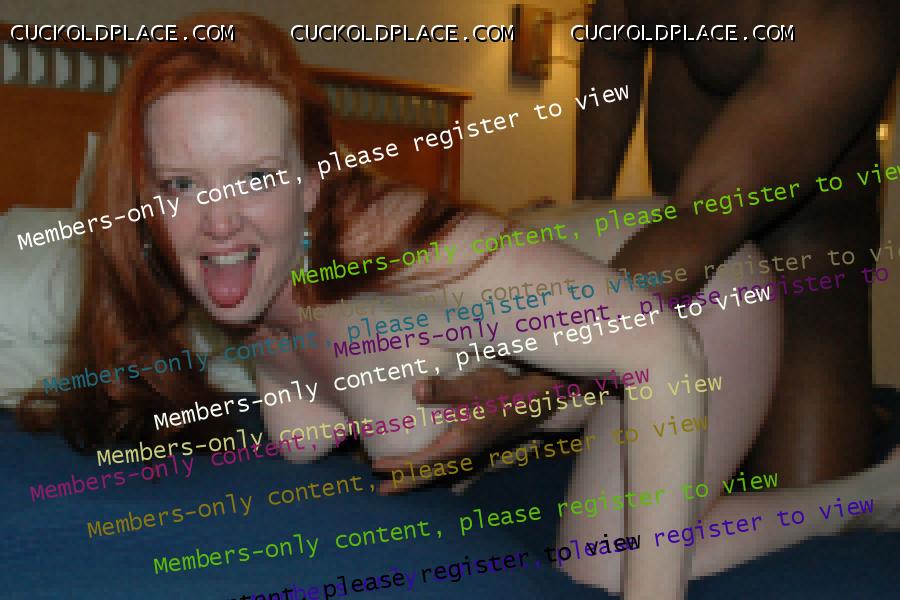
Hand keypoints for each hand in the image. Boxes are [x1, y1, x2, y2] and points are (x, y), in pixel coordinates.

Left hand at [372, 366, 561, 493]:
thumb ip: (444, 390)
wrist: (536, 397)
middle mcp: (465, 453)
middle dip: (406, 482)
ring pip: (440, 471)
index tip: (376, 466)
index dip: (399, 465)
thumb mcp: (473, 386)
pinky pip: (450, 465)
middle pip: (430, 474)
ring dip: (419, 477)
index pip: (422, 461)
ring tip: (400, 482)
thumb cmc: (504, 391)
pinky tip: (434, 469)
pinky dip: (435, 469)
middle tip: (382, 492)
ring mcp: (473, 452)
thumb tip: (416, 390)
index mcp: (460, 444)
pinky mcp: (478, 445)